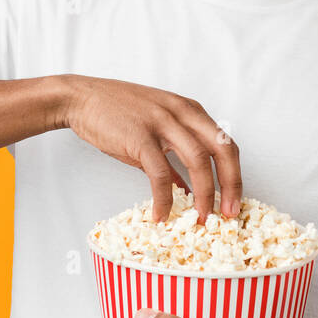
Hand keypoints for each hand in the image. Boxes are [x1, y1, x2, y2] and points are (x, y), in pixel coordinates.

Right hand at [62, 75, 240, 221]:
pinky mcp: (140, 136)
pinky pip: (160, 172)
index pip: (226, 143)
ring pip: (197, 160)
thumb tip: (187, 189)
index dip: (235, 174)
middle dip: (230, 184)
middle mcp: (183, 113)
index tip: (235, 201)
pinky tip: (161, 214)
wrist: (82, 99)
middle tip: (229, 213)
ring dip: (203, 194)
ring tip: (200, 218)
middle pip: (222, 149)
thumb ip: (174, 156)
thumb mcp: (156, 129)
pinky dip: (164, 197)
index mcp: (191, 110)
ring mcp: (162, 122)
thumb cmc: (118, 114)